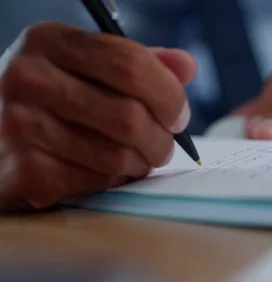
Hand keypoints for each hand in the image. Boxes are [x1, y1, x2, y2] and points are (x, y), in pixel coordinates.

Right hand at [0, 22, 196, 210]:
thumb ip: (137, 64)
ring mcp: (18, 125)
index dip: (169, 95)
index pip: (130, 64)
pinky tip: (103, 173)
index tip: (179, 116)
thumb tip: (186, 66)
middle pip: (129, 116)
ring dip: (140, 164)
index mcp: (49, 41)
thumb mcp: (87, 69)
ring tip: (136, 159)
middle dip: (161, 140)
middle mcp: (27, 77)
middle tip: (163, 147)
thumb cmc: (55, 101)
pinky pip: (95, 182)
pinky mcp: (21, 169)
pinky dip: (112, 182)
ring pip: (117, 155)